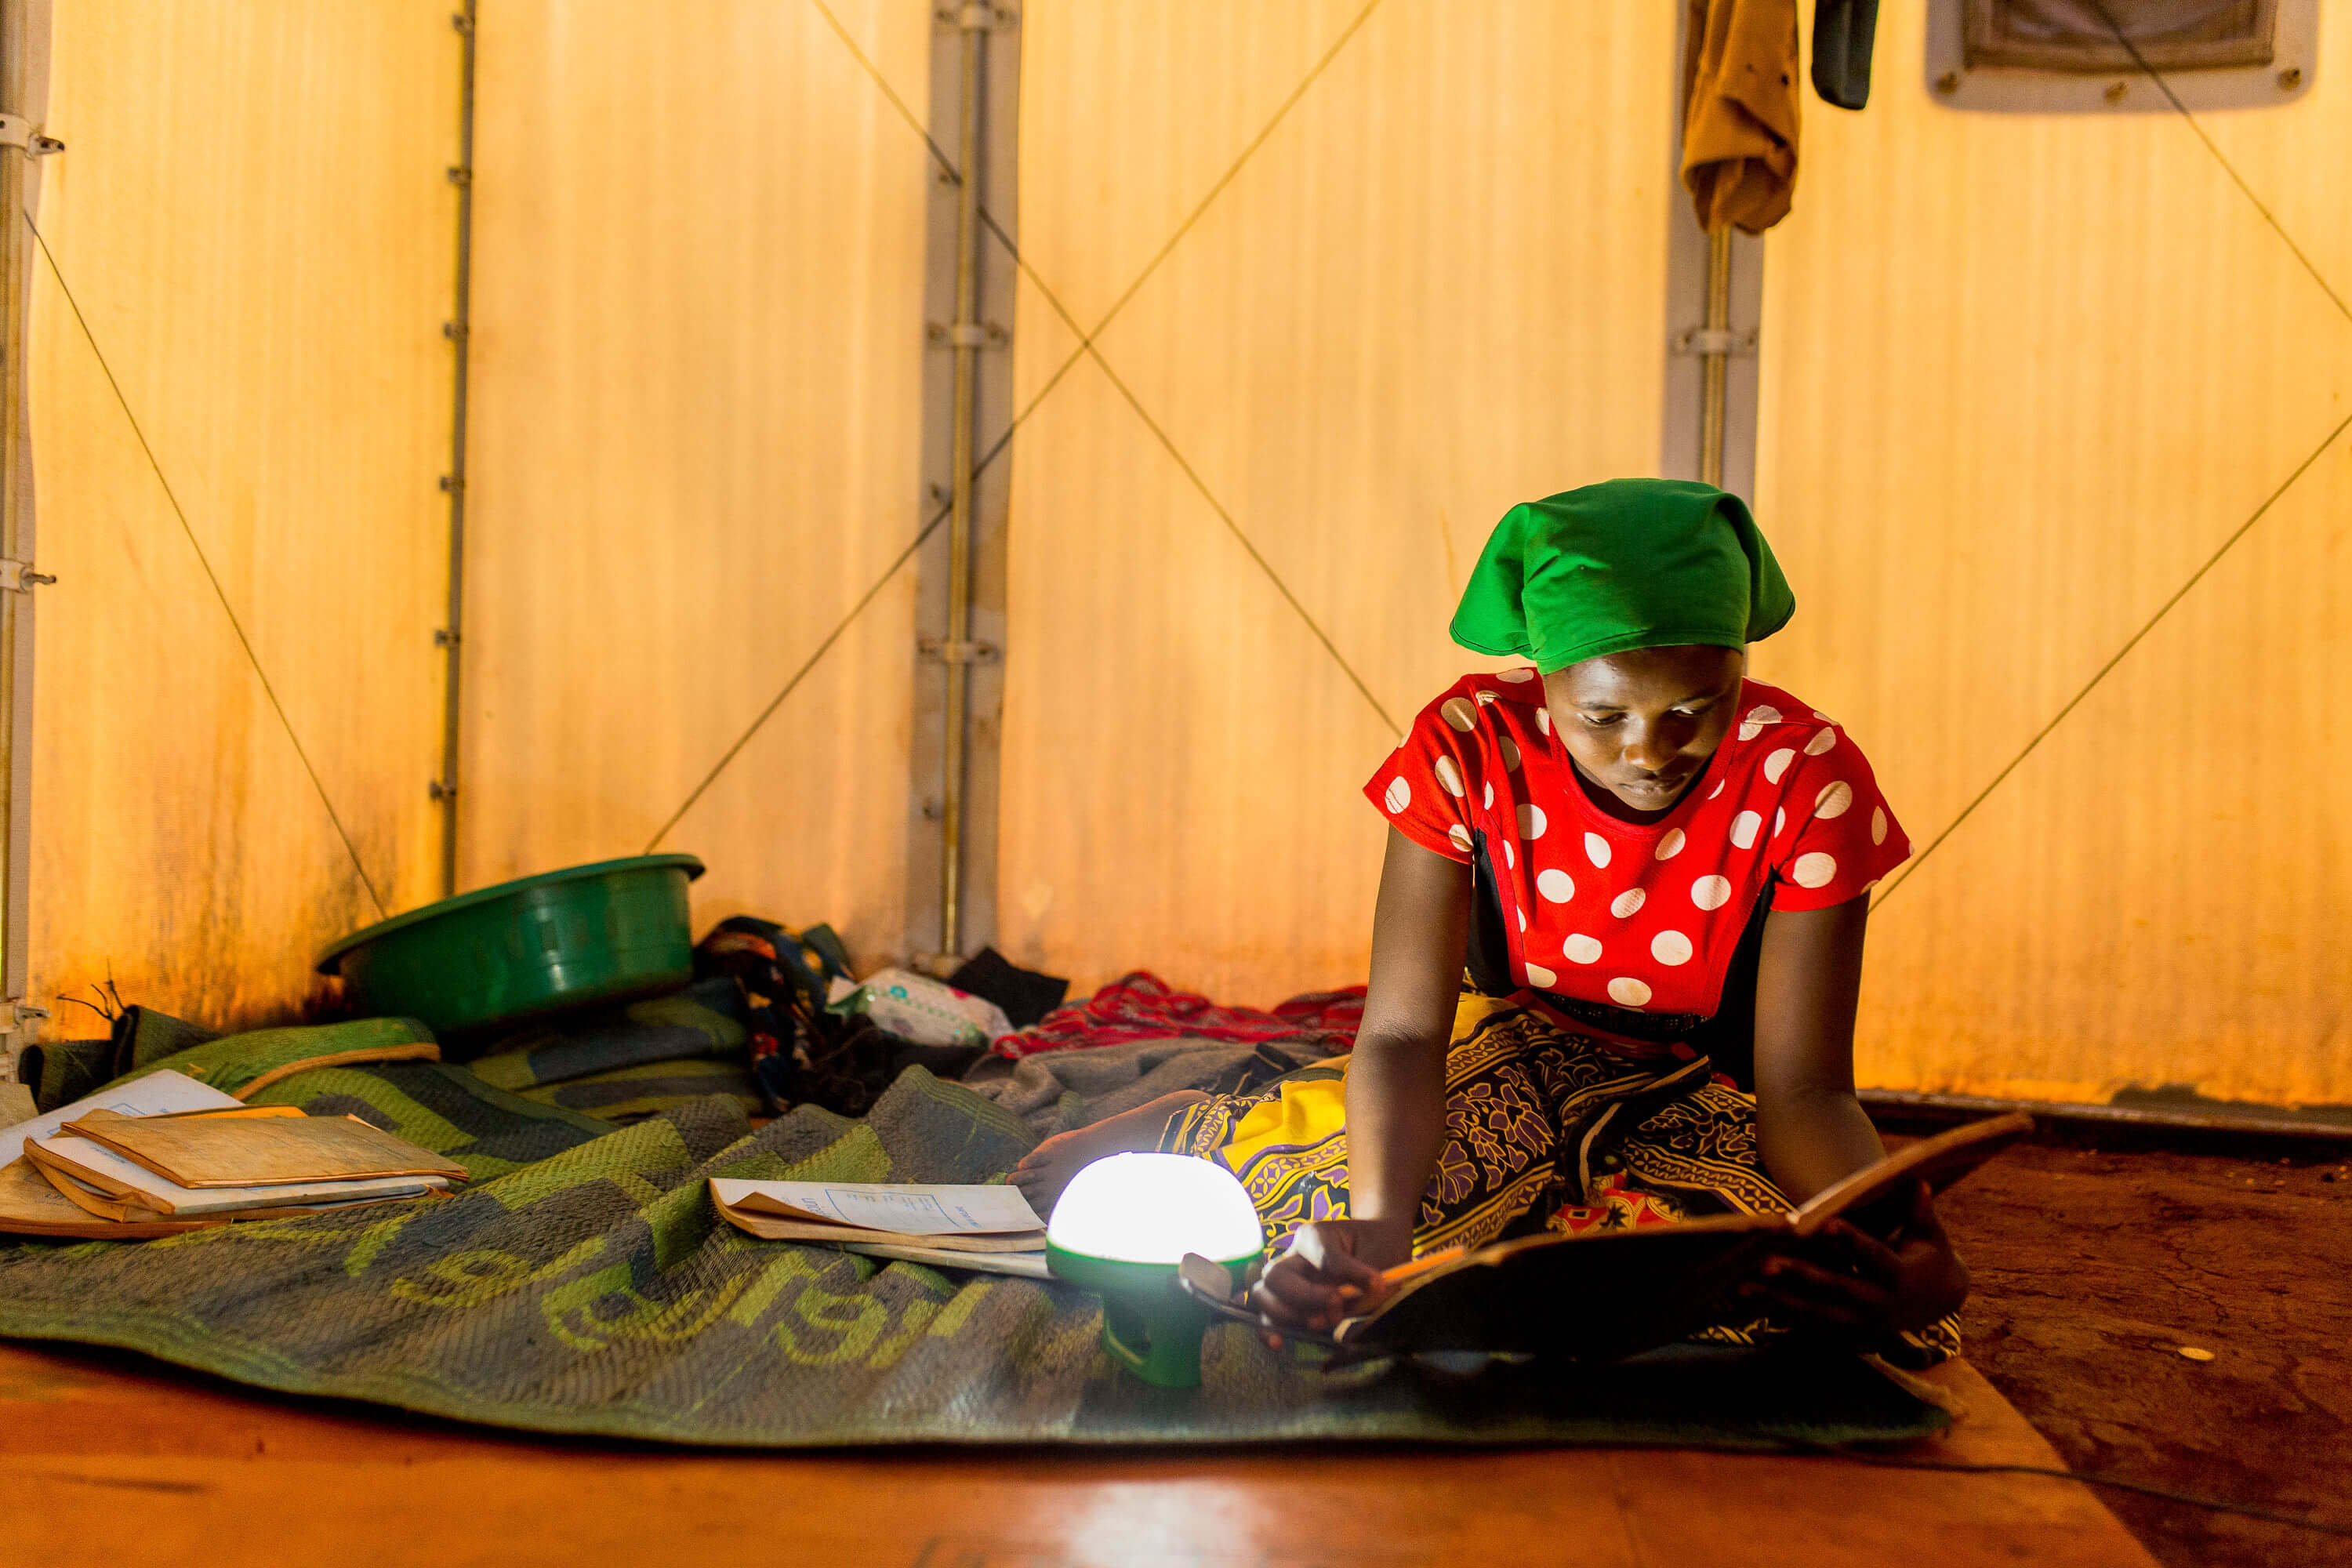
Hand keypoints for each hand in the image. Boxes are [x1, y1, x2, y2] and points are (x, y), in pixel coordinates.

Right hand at [1248, 1218, 1413, 1339]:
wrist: (1380, 1250)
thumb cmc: (1379, 1250)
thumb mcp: (1382, 1258)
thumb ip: (1367, 1285)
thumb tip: (1350, 1316)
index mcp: (1316, 1235)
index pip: (1322, 1256)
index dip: (1348, 1273)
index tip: (1376, 1284)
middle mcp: (1294, 1256)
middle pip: (1276, 1275)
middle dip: (1305, 1296)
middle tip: (1336, 1306)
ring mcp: (1287, 1281)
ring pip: (1263, 1295)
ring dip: (1287, 1314)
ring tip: (1317, 1324)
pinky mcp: (1287, 1305)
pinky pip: (1266, 1318)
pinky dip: (1269, 1331)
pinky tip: (1280, 1343)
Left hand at [1744, 1181, 1968, 1340]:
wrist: (1939, 1304)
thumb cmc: (1930, 1256)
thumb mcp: (1930, 1236)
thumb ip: (1919, 1212)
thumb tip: (1918, 1180)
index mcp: (1900, 1276)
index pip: (1872, 1254)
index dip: (1849, 1239)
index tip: (1823, 1223)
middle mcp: (1879, 1303)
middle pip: (1835, 1288)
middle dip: (1799, 1276)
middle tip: (1765, 1263)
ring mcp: (1862, 1324)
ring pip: (1816, 1313)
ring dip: (1778, 1301)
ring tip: (1742, 1287)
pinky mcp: (1848, 1335)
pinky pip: (1810, 1327)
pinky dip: (1780, 1318)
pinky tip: (1750, 1306)